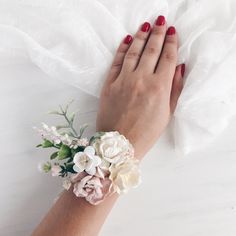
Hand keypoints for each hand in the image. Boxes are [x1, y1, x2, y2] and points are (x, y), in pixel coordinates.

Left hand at [96, 16, 184, 159]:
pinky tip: (127, 40)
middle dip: (158, 33)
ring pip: (133, 52)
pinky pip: (116, 62)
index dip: (172, 42)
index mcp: (159, 87)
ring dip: (141, 37)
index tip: (173, 32)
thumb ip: (174, 88)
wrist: (119, 144)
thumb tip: (178, 67)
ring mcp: (123, 80)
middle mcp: (141, 79)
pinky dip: (122, 49)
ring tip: (145, 26)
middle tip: (161, 22)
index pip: (168, 57)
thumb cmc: (146, 132)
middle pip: (151, 50)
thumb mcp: (167, 113)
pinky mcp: (109, 84)